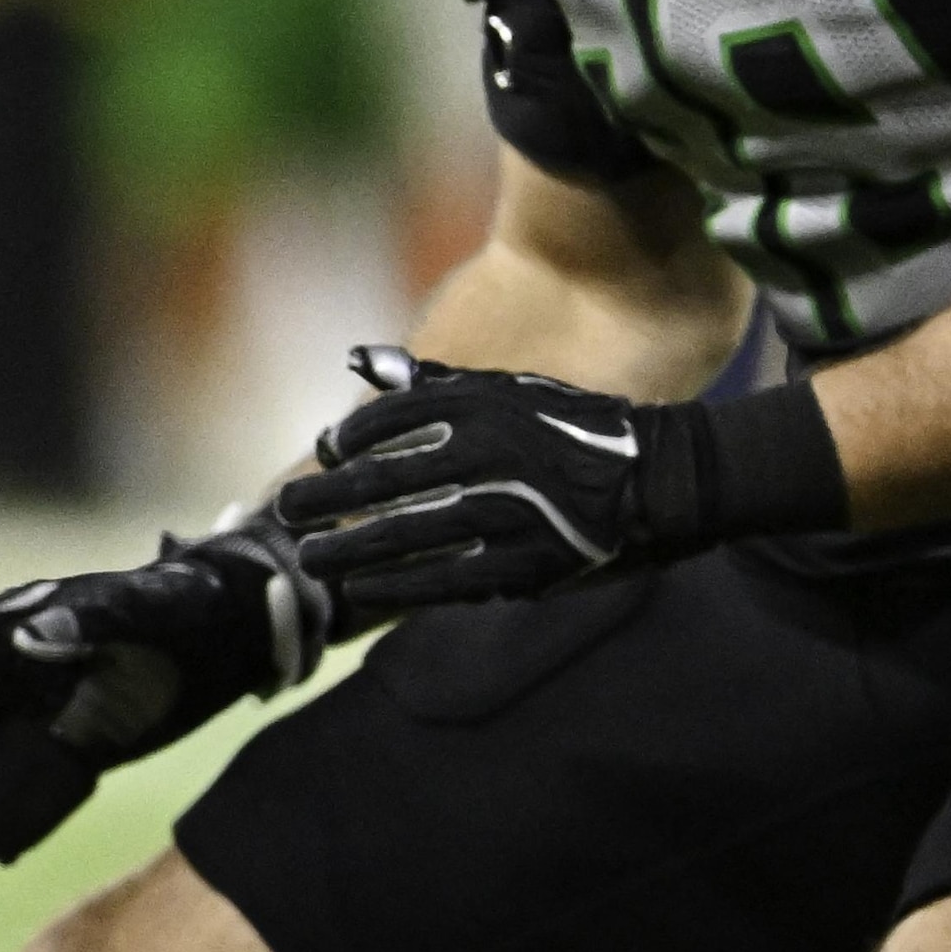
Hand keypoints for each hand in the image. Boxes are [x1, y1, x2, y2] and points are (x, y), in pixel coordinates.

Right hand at [0, 527, 330, 871]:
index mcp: (15, 628)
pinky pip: (37, 793)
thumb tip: (28, 639)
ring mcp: (45, 716)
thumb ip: (87, 622)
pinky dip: (15, 824)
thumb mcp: (142, 607)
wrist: (238, 631)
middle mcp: (16, 675)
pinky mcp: (80, 750)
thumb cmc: (185, 602)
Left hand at [277, 345, 847, 607]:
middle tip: (287, 510)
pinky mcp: (523, 564)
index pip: (390, 422)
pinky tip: (362, 590)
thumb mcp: (511, 389)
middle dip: (325, 500)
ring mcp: (505, 513)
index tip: (325, 453)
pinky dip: (396, 585)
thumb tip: (357, 361)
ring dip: (347, 550)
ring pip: (403, 534)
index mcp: (484, 408)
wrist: (663, 480)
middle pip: (381, 482)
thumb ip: (432, 381)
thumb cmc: (574, 430)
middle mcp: (489, 457)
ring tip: (309, 558)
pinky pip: (443, 579)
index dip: (348, 441)